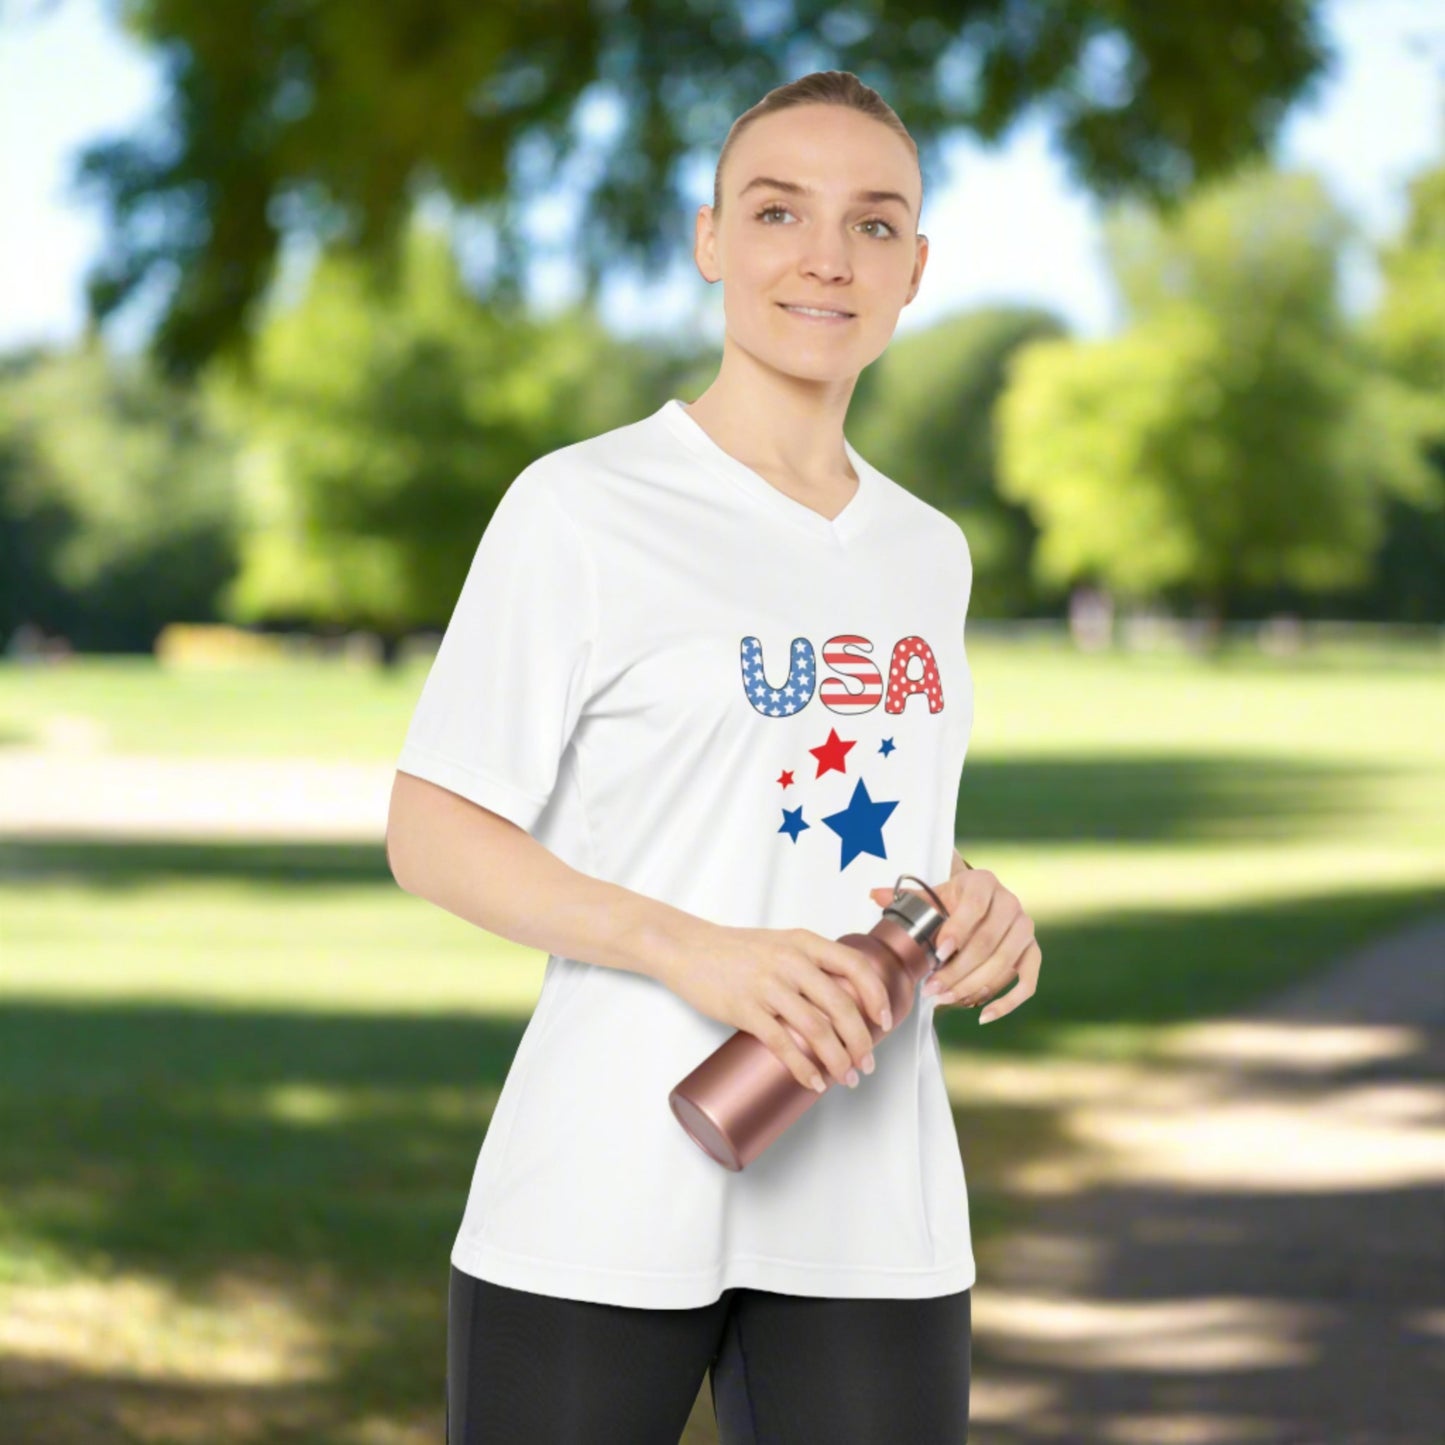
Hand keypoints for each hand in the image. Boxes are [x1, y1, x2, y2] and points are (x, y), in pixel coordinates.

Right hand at [662, 922, 893, 1092]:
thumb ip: (809, 963)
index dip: (876, 996)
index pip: (855, 966)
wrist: (688, 948)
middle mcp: (790, 961)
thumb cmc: (734, 950)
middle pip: (840, 1005)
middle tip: (866, 1063)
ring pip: (816, 1028)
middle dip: (860, 1040)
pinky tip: (813, 1081)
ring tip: (846, 1077)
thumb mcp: (780, 944)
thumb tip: (841, 1000)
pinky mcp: (744, 1008)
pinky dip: (803, 1067)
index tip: (884, 1021)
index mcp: (803, 943)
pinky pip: (782, 1043)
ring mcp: (767, 985)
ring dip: (837, 1059)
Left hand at [868, 864, 1039, 1023]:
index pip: (975, 907)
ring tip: (943, 1000)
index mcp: (983, 883)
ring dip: (972, 987)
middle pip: (988, 942)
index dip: (957, 932)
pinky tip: (982, 1016)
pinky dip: (1007, 1003)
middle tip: (931, 989)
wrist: (978, 903)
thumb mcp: (929, 896)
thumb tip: (874, 895)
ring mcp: (1025, 929)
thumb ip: (903, 899)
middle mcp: (1010, 903)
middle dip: (957, 971)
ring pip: (1004, 965)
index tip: (937, 954)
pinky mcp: (1032, 953)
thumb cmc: (949, 903)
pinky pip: (1027, 982)